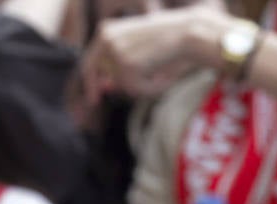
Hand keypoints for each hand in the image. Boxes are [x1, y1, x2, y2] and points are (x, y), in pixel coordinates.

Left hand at [80, 5, 225, 102]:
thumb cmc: (169, 41)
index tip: (93, 98)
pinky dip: (149, 89)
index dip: (89, 81)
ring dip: (140, 86)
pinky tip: (161, 76)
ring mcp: (114, 51)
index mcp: (107, 29)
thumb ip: (121, 68)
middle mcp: (106, 38)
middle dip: (94, 87)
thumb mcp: (140, 54)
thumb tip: (106, 86)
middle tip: (94, 101)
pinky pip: (134, 90)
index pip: (89, 60)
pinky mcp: (126, 64)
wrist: (187, 32)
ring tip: (158, 74)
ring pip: (120, 84)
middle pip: (92, 72)